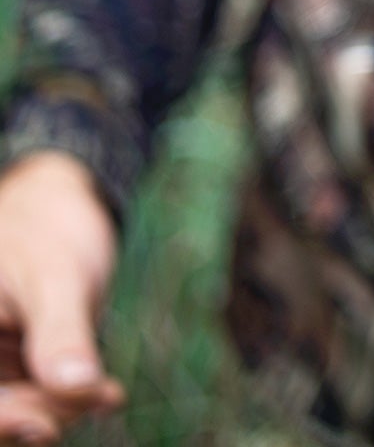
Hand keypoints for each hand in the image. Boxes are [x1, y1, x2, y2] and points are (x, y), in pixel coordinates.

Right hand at [0, 153, 123, 444]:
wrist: (61, 205)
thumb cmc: (48, 228)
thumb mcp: (57, 276)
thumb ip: (62, 332)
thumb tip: (75, 388)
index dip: (1, 420)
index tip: (45, 426)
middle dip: (40, 414)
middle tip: (95, 397)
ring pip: (14, 410)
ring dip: (59, 409)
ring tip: (105, 392)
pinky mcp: (13, 365)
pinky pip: (34, 397)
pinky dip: (68, 398)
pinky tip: (106, 394)